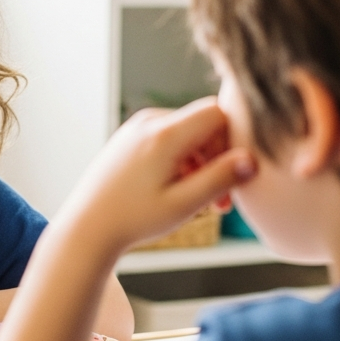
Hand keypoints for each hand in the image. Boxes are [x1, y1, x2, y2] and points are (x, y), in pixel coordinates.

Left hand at [61, 97, 256, 254]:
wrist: (87, 227)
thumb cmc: (132, 219)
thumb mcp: (183, 204)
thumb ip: (220, 179)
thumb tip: (252, 159)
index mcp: (164, 134)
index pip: (218, 113)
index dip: (234, 141)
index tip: (234, 175)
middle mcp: (150, 122)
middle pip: (204, 124)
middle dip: (219, 158)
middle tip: (222, 201)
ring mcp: (138, 128)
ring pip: (188, 133)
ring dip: (202, 163)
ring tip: (202, 202)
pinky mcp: (132, 137)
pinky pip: (170, 139)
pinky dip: (182, 161)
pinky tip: (181, 191)